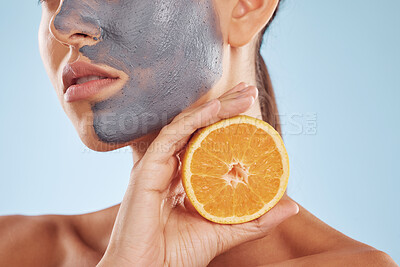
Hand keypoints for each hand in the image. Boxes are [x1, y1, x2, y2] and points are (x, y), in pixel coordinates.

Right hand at [97, 82, 298, 266]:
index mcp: (182, 178)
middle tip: (249, 91)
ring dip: (215, 107)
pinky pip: (172, 135)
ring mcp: (157, 165)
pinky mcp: (147, 169)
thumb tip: (292, 205)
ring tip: (243, 95)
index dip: (227, 123)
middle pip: (197, 127)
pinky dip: (194, 118)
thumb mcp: (225, 231)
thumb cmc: (178, 256)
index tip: (252, 111)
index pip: (206, 141)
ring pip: (186, 125)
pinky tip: (216, 107)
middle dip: (225, 107)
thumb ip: (255, 218)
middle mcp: (169, 166)